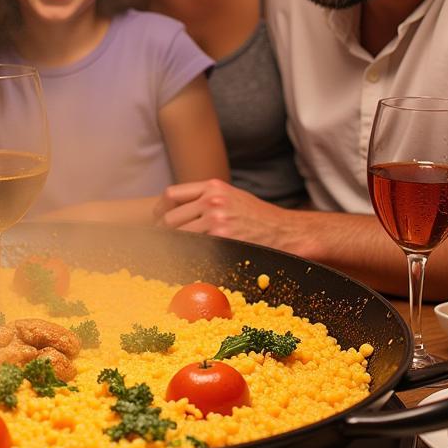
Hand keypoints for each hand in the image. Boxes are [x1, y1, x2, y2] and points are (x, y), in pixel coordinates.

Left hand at [154, 179, 322, 259]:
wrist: (288, 232)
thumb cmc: (260, 217)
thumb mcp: (233, 196)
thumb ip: (207, 199)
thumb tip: (178, 211)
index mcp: (213, 186)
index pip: (171, 194)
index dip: (160, 210)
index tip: (159, 221)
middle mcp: (212, 200)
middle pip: (170, 217)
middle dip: (165, 232)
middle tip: (166, 244)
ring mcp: (217, 219)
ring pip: (179, 234)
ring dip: (175, 246)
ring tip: (178, 254)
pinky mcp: (223, 238)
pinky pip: (194, 248)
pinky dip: (188, 255)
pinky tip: (191, 260)